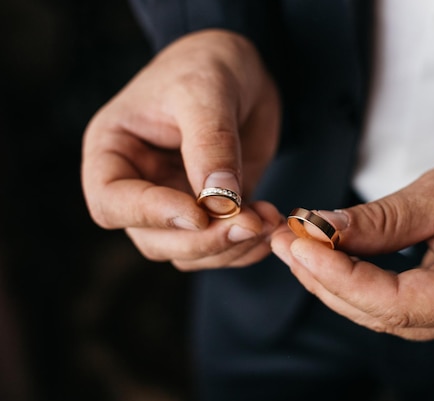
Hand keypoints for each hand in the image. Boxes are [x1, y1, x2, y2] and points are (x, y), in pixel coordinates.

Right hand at [82, 29, 282, 269]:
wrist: (241, 71)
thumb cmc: (207, 64)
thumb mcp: (206, 91)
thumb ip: (210, 143)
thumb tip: (219, 202)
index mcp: (113, 152)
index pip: (111, 203)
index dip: (150, 214)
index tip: (198, 211)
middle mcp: (138, 186)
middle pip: (154, 239)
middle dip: (203, 239)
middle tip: (250, 223)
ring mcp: (175, 203)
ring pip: (189, 251)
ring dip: (230, 247)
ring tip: (267, 220)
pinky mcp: (211, 212)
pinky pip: (221, 246)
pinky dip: (246, 246)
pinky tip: (271, 226)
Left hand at [271, 131, 433, 340]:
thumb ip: (383, 219)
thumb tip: (322, 230)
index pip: (397, 303)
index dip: (340, 276)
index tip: (299, 244)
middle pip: (383, 314)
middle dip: (326, 278)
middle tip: (286, 240)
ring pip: (382, 313)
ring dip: (333, 280)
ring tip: (294, 245)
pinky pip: (392, 303)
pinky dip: (355, 280)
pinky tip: (325, 257)